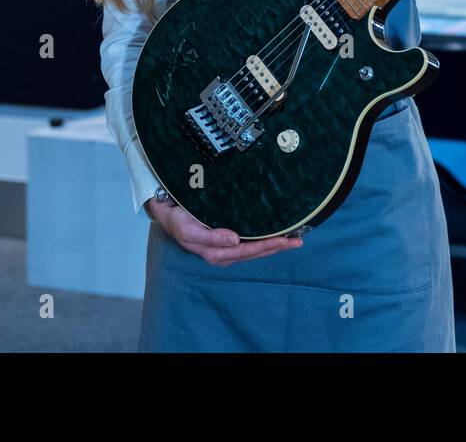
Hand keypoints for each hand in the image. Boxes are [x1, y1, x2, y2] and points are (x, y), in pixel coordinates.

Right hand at [146, 196, 302, 266]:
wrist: (167, 212)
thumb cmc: (178, 220)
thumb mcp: (189, 229)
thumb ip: (210, 237)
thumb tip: (235, 241)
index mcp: (216, 253)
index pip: (248, 252)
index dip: (267, 247)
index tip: (284, 240)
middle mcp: (224, 252)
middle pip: (255, 253)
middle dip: (277, 248)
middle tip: (298, 241)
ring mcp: (227, 246)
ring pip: (255, 250)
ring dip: (274, 246)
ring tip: (294, 240)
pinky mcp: (228, 238)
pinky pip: (250, 243)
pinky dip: (265, 241)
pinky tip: (277, 237)